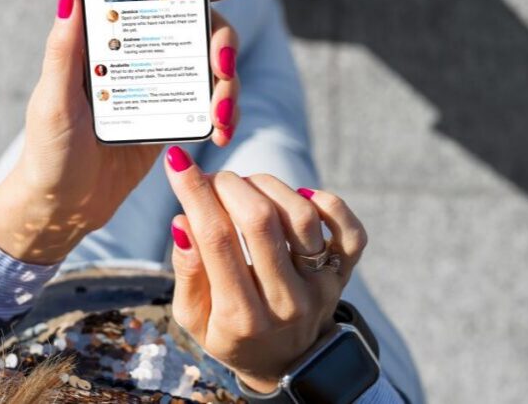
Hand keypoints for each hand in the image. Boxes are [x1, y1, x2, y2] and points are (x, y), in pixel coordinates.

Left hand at [0, 0, 241, 263]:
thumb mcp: (54, 100)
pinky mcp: (172, 116)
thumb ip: (64, 49)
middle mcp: (138, 53)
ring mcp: (159, 84)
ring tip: (223, 118)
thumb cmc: (48, 151)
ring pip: (211, 66)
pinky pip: (210, 103)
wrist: (63, 207)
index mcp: (107, 39)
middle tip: (223, 67)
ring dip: (228, 85)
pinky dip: (224, 113)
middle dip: (223, 41)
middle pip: (198, 27)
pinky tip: (222, 131)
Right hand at [163, 146, 368, 392]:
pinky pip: (349, 230)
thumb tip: (183, 221)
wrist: (286, 364)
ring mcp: (320, 287)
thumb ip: (187, 272)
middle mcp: (285, 302)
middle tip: (214, 180)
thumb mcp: (194, 318)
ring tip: (247, 188)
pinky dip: (327, 202)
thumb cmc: (231, 333)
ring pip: (301, 216)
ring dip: (267, 186)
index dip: (194, 192)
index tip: (178, 162)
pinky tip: (299, 196)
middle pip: (260, 221)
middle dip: (229, 185)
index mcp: (240, 317)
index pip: (216, 239)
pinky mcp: (343, 274)